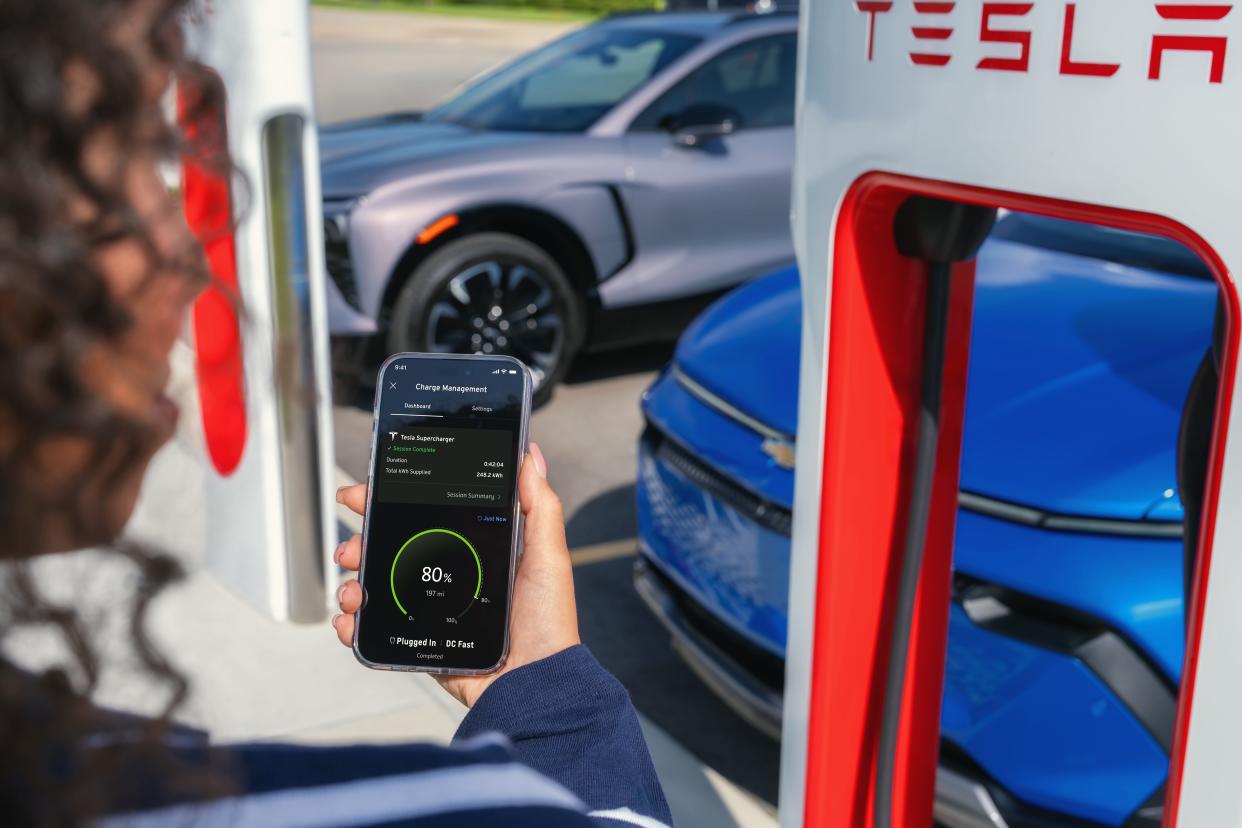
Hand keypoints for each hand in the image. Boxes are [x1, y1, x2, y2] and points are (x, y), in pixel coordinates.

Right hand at [331, 442, 580, 707]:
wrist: (534, 685)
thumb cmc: (548, 623)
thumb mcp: (548, 557)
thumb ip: (539, 506)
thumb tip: (532, 456)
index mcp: (476, 552)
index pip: (428, 516)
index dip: (394, 500)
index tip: (367, 491)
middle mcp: (451, 578)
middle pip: (394, 547)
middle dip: (363, 540)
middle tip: (352, 545)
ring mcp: (431, 611)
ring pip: (379, 586)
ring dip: (355, 581)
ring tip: (354, 588)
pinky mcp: (421, 643)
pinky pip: (377, 630)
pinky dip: (353, 624)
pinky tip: (350, 621)